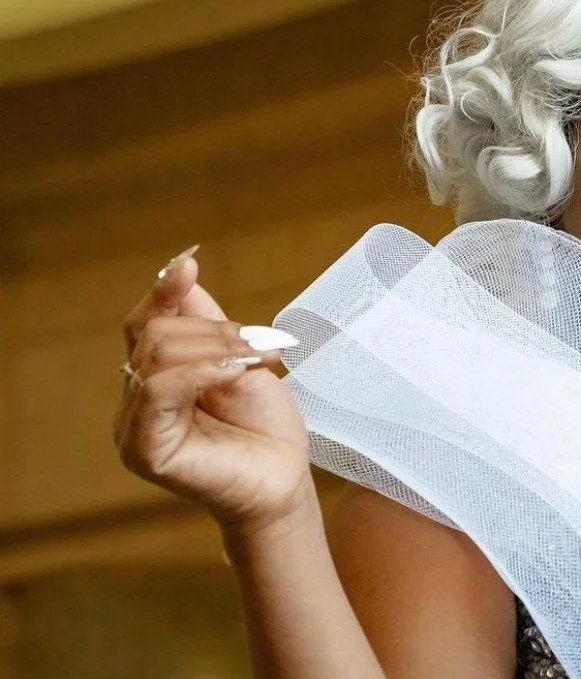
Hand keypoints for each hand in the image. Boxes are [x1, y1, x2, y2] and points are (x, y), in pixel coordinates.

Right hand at [114, 246, 313, 533]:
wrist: (285, 479)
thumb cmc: (266, 428)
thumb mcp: (241, 359)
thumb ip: (207, 322)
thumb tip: (180, 269)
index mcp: (155, 379)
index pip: (144, 324)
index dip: (163, 292)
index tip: (187, 264)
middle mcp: (136, 402)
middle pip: (155, 333)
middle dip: (214, 330)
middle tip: (260, 347)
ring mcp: (133, 428)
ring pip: (157, 355)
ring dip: (217, 349)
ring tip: (255, 362)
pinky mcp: (144, 450)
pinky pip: (159, 390)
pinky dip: (201, 372)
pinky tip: (233, 375)